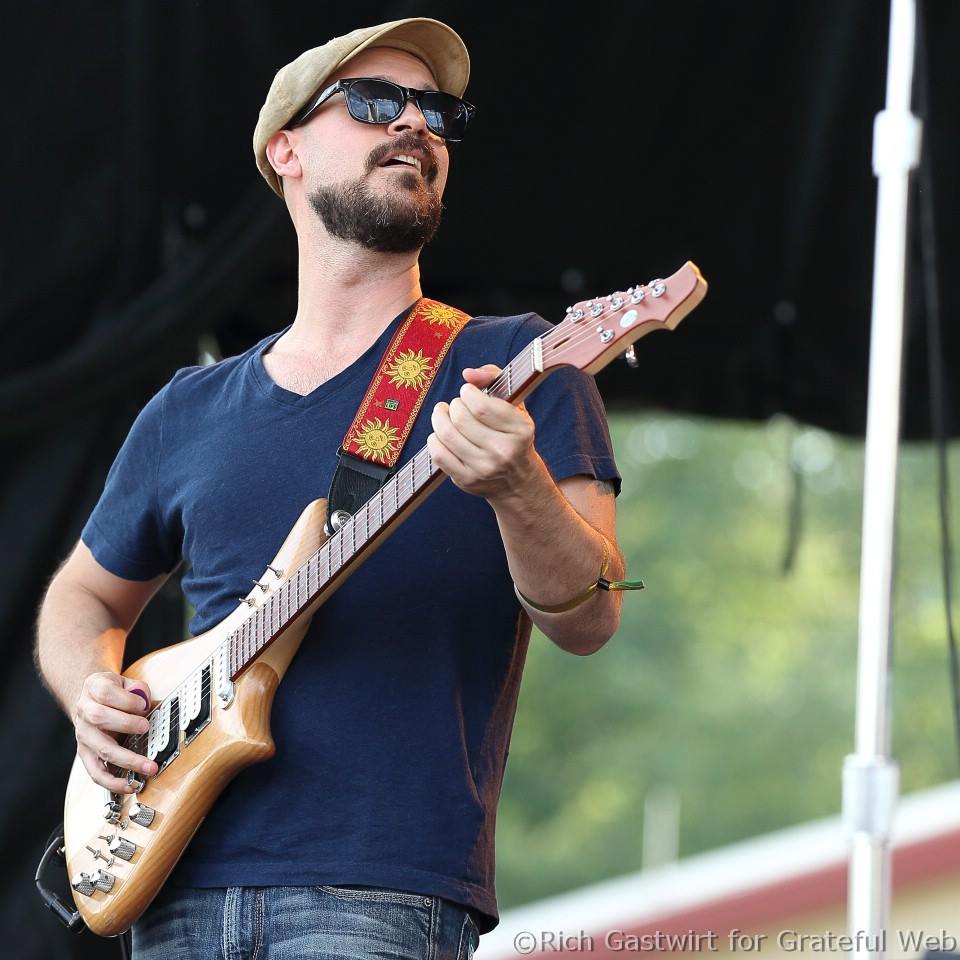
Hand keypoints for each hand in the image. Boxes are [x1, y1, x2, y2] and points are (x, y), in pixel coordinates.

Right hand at [74, 672, 157, 792]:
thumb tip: (146, 702)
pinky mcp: (85, 753)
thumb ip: (137, 689)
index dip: (126, 699)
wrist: (90, 698)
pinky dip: (112, 781)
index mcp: (93, 688)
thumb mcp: (123, 681)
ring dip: (127, 758)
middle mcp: (84, 712)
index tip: (143, 705)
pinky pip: (95, 772)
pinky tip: (129, 785)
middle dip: (127, 724)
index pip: (106, 693)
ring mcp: (83, 734)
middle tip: (146, 727)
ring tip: (147, 766)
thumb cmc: (111, 691)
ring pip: (101, 748)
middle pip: (99, 718)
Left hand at [428, 364, 539, 501]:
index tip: (467, 392)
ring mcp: (484, 468)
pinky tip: (440, 434)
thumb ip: (494, 378)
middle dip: (454, 405)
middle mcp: (503, 451)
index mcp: (519, 430)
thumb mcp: (515, 405)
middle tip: (457, 406)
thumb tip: (468, 374)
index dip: (467, 393)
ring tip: (443, 414)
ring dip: (439, 418)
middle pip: (461, 419)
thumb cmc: (513, 435)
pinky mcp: (467, 480)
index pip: (481, 406)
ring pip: (446, 435)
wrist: (518, 480)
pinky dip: (434, 439)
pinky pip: (438, 454)